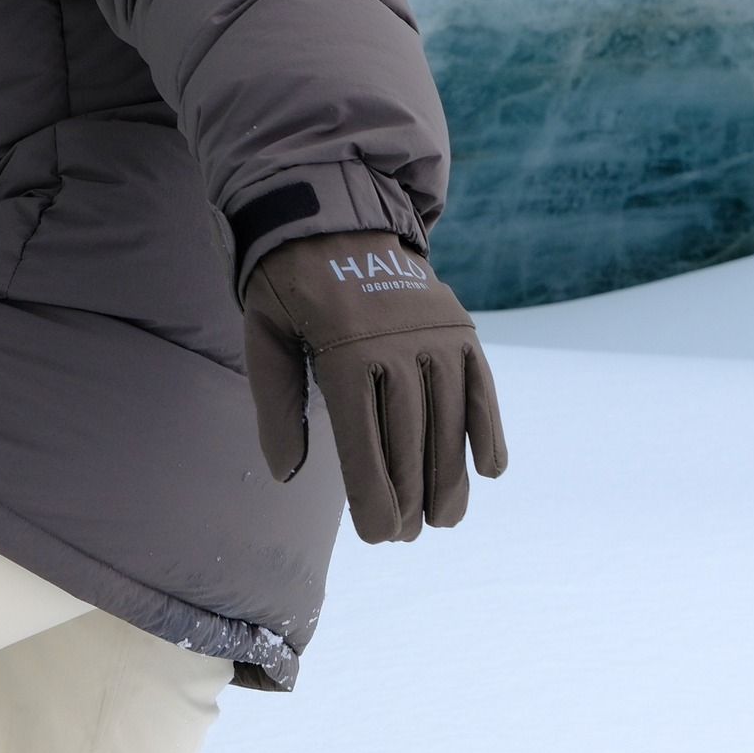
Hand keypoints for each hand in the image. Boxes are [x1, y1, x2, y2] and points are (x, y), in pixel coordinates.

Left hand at [243, 231, 506, 542]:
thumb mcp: (263, 335)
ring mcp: (434, 332)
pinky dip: (489, 427)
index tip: (378, 534)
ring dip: (451, 474)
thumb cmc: (290, 287)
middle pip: (410, 435)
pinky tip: (490, 470)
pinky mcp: (458, 325)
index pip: (362, 438)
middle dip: (410, 494)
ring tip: (445, 518)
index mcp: (342, 348)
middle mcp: (396, 342)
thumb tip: (286, 473)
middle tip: (406, 535)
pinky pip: (480, 383)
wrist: (333, 217)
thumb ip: (276, 404)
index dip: (373, 492)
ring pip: (450, 418)